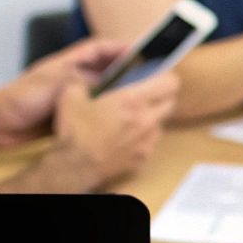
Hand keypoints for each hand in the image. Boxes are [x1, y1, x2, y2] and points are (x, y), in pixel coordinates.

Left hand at [0, 38, 127, 147]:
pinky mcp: (63, 113)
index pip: (96, 48)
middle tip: (141, 75)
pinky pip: (87, 108)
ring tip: (132, 95)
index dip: (116, 48)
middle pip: (98, 68)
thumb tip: (109, 82)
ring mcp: (65, 95)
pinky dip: (100, 109)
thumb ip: (85, 80)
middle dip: (119, 69)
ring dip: (111, 90)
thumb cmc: (23, 98)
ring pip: (95, 89)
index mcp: (65, 63)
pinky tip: (111, 114)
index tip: (137, 52)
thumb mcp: (59, 83)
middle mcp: (67, 77)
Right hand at [48, 73, 178, 187]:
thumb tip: (86, 77)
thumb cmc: (75, 129)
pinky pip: (150, 144)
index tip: (157, 77)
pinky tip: (127, 138)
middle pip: (170, 103)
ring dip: (151, 119)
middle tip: (145, 97)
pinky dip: (143, 139)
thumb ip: (85, 80)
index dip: (165, 78)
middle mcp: (146, 119)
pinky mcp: (141, 158)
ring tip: (132, 119)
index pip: (170, 83)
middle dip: (161, 97)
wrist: (74, 166)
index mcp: (133, 99)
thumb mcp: (72, 94)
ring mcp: (146, 141)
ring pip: (160, 124)